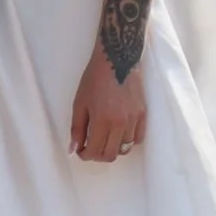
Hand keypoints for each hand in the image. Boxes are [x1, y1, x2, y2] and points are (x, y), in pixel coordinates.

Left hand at [71, 50, 146, 165]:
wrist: (117, 59)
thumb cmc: (95, 79)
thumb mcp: (80, 103)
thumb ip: (76, 128)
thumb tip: (73, 150)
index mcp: (102, 120)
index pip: (94, 151)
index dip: (84, 155)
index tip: (81, 149)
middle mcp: (120, 123)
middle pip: (110, 155)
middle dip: (97, 155)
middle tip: (91, 146)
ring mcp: (133, 119)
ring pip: (124, 149)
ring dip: (113, 148)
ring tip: (106, 138)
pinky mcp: (142, 114)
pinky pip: (138, 138)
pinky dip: (128, 140)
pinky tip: (120, 132)